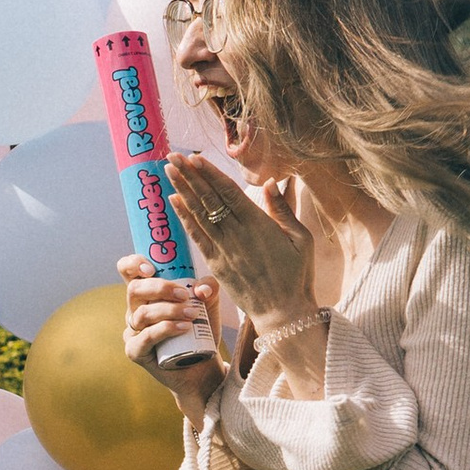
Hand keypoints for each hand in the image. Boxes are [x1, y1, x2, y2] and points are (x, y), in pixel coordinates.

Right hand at [119, 256, 218, 427]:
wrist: (202, 368)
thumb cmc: (201, 333)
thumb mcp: (209, 306)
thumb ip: (209, 289)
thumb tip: (201, 288)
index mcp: (147, 294)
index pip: (128, 271)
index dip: (134, 264)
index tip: (152, 267)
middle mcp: (135, 310)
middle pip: (134, 289)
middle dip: (160, 288)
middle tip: (184, 295)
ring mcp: (133, 331)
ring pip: (142, 314)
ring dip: (169, 311)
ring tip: (193, 315)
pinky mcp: (136, 351)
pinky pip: (145, 337)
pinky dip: (165, 329)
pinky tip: (183, 328)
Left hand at [166, 156, 314, 328]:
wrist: (283, 313)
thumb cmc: (297, 275)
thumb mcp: (301, 239)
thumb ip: (284, 210)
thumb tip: (270, 183)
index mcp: (259, 225)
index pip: (228, 192)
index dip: (209, 173)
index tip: (195, 158)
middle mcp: (237, 235)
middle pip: (208, 199)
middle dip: (189, 176)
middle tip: (173, 156)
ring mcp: (224, 250)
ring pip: (199, 214)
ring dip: (181, 191)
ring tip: (168, 170)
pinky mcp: (216, 265)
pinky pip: (197, 237)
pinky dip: (184, 218)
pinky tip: (173, 201)